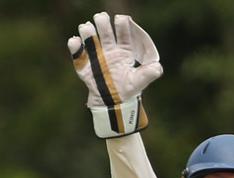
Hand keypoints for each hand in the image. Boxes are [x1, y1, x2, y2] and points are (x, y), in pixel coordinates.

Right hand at [67, 12, 161, 137]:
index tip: (121, 19)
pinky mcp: (84, 65)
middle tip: (101, 17)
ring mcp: (96, 56)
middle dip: (102, 23)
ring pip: (90, 39)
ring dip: (87, 32)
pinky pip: (77, 53)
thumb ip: (148, 74)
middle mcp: (109, 50)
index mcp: (124, 51)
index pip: (123, 35)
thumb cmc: (128, 89)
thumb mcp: (139, 82)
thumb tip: (158, 68)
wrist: (114, 103)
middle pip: (105, 32)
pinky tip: (75, 41)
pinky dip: (75, 47)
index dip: (122, 26)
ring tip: (86, 27)